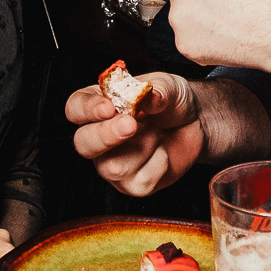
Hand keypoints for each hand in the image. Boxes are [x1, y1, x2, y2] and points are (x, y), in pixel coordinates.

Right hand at [66, 72, 203, 195]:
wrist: (195, 124)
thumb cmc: (172, 101)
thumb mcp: (170, 86)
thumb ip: (159, 90)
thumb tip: (148, 97)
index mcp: (98, 105)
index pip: (76, 108)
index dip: (87, 109)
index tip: (108, 108)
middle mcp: (99, 135)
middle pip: (83, 143)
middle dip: (106, 136)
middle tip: (131, 125)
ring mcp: (112, 162)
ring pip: (112, 167)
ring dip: (142, 148)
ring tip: (157, 133)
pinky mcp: (132, 183)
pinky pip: (140, 181)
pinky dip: (159, 164)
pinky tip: (163, 151)